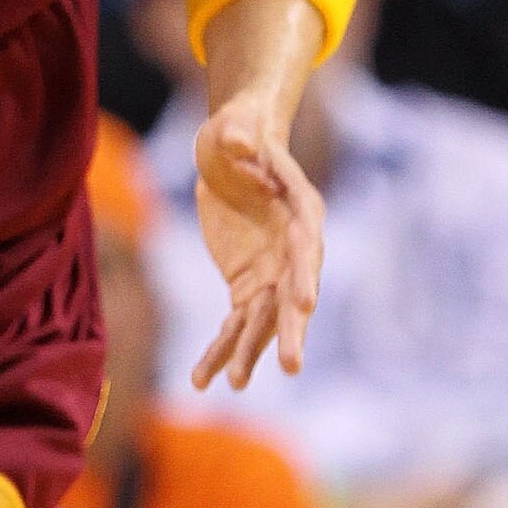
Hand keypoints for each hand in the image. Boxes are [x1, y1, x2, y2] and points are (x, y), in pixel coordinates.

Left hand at [190, 98, 324, 390]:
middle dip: (291, 330)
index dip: (306, 272)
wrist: (234, 148)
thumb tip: (237, 143)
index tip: (306, 301)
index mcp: (301, 209)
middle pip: (294, 294)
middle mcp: (293, 249)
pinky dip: (219, 350)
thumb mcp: (235, 126)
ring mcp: (272, 272)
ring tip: (234, 381)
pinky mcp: (248, 285)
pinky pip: (235, 324)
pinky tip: (201, 379)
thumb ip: (240, 136)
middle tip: (291, 366)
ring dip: (250, 351)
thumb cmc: (241, 130)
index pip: (306, 245)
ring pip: (264, 320)